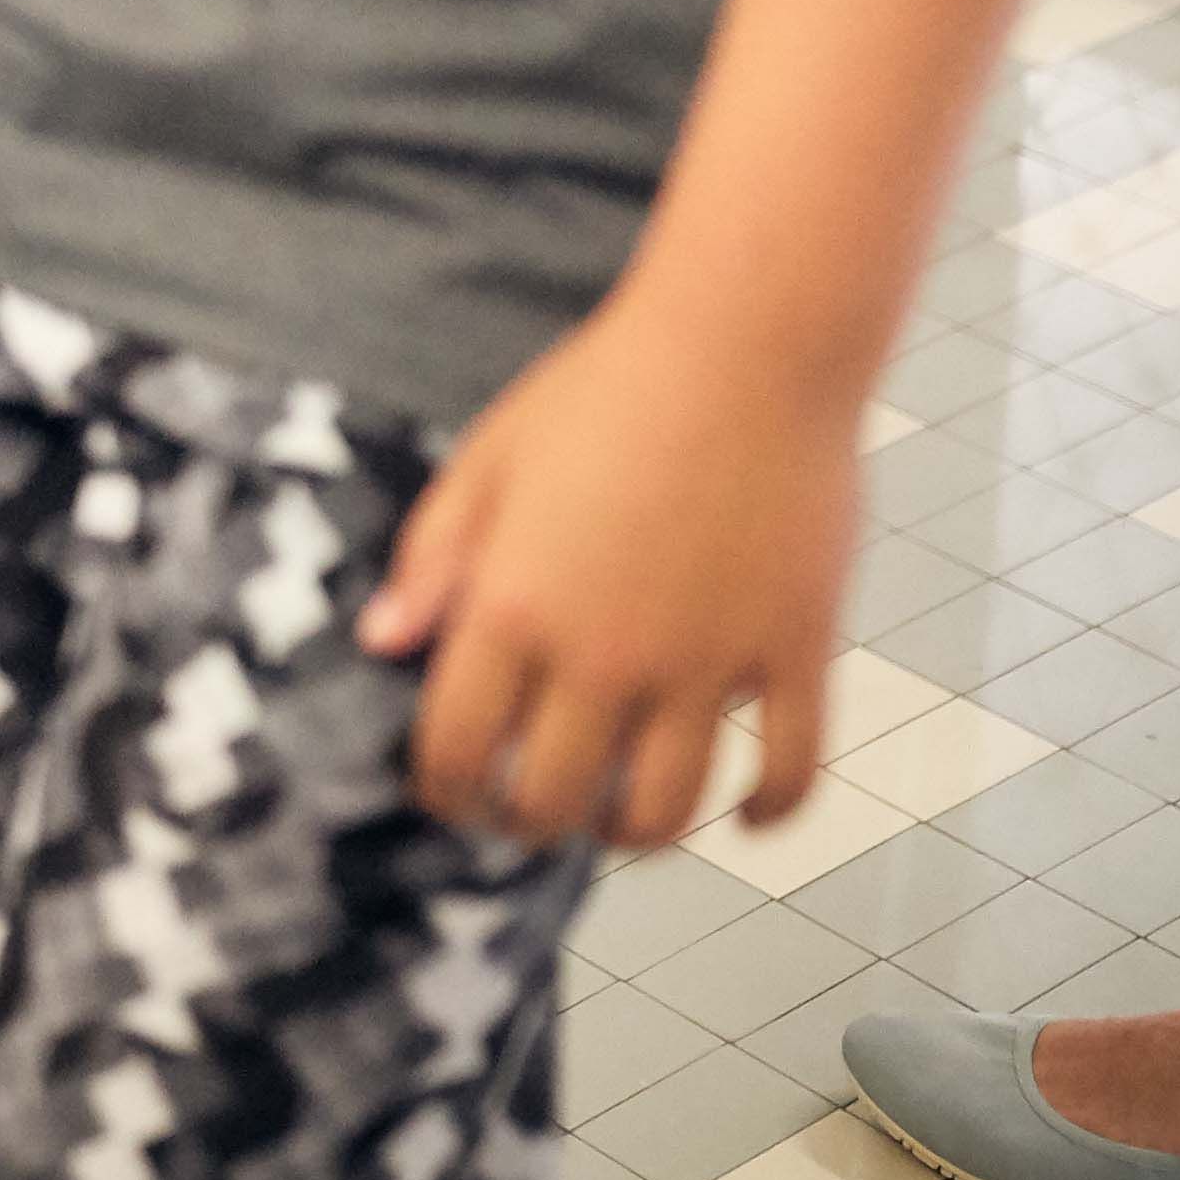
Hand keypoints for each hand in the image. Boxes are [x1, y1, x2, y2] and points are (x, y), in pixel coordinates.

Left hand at [364, 312, 857, 850]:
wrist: (745, 343)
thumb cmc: (604, 389)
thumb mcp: (488, 460)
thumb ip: (433, 557)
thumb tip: (382, 644)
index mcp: (514, 606)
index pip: (456, 747)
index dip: (444, 790)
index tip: (450, 794)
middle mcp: (606, 654)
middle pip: (555, 801)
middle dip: (529, 823)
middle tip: (532, 812)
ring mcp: (708, 661)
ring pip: (668, 811)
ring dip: (638, 836)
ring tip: (623, 818)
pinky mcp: (797, 650)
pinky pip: (790, 770)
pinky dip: (769, 812)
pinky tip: (745, 814)